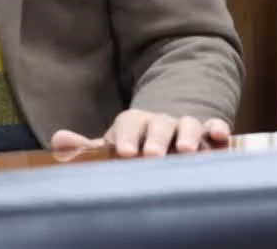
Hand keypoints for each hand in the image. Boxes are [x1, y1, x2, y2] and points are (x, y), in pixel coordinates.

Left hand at [51, 110, 230, 158]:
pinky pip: (214, 127)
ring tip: (186, 150)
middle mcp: (161, 121)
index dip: (126, 136)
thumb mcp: (113, 144)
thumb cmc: (136, 144)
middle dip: (156, 138)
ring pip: (188, 124)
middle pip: (159, 123)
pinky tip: (219, 136)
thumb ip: (88, 147)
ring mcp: (185, 125)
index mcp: (135, 123)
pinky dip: (217, 128)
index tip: (124, 152)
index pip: (129, 123)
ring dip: (188, 134)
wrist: (169, 131)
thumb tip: (57, 140)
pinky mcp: (208, 133)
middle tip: (152, 155)